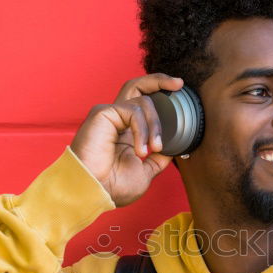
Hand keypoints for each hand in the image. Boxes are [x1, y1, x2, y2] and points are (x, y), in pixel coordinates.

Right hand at [70, 73, 182, 206]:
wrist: (94, 191)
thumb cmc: (113, 187)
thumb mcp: (145, 172)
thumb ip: (158, 159)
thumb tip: (172, 149)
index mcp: (126, 131)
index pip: (143, 103)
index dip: (160, 95)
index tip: (178, 92)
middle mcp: (117, 119)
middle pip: (138, 86)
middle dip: (160, 81)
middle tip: (179, 84)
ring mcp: (109, 114)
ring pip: (143, 102)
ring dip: (155, 126)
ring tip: (154, 148)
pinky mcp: (103, 113)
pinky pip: (133, 112)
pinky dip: (143, 130)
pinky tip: (140, 150)